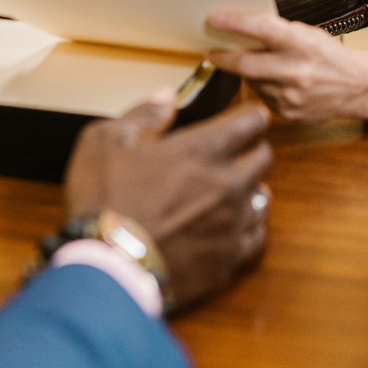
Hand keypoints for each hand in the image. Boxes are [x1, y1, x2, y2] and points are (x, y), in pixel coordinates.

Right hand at [65, 89, 271, 312]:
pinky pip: (256, 237)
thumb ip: (143, 115)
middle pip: (264, 157)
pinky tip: (233, 226)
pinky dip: (249, 227)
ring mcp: (231, 223)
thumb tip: (167, 97)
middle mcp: (227, 183)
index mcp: (201, 149)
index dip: (251, 116)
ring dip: (251, 188)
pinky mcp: (228, 260)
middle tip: (238, 151)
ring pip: (263, 197)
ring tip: (234, 189)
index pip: (251, 121)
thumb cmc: (103, 203)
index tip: (248, 117)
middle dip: (254, 148)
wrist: (106, 270)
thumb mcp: (105, 142)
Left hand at [206, 12, 367, 122]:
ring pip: (252, 82)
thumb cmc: (330, 55)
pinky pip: (263, 97)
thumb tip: (241, 29)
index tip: (214, 19)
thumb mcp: (308, 35)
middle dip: (224, 58)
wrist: (358, 87)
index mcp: (302, 44)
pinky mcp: (288, 114)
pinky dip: (261, 88)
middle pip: (247, 65)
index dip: (235, 23)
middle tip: (211, 52)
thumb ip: (278, 33)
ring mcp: (291, 97)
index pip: (262, 29)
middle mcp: (296, 71)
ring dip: (247, 73)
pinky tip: (274, 82)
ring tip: (255, 65)